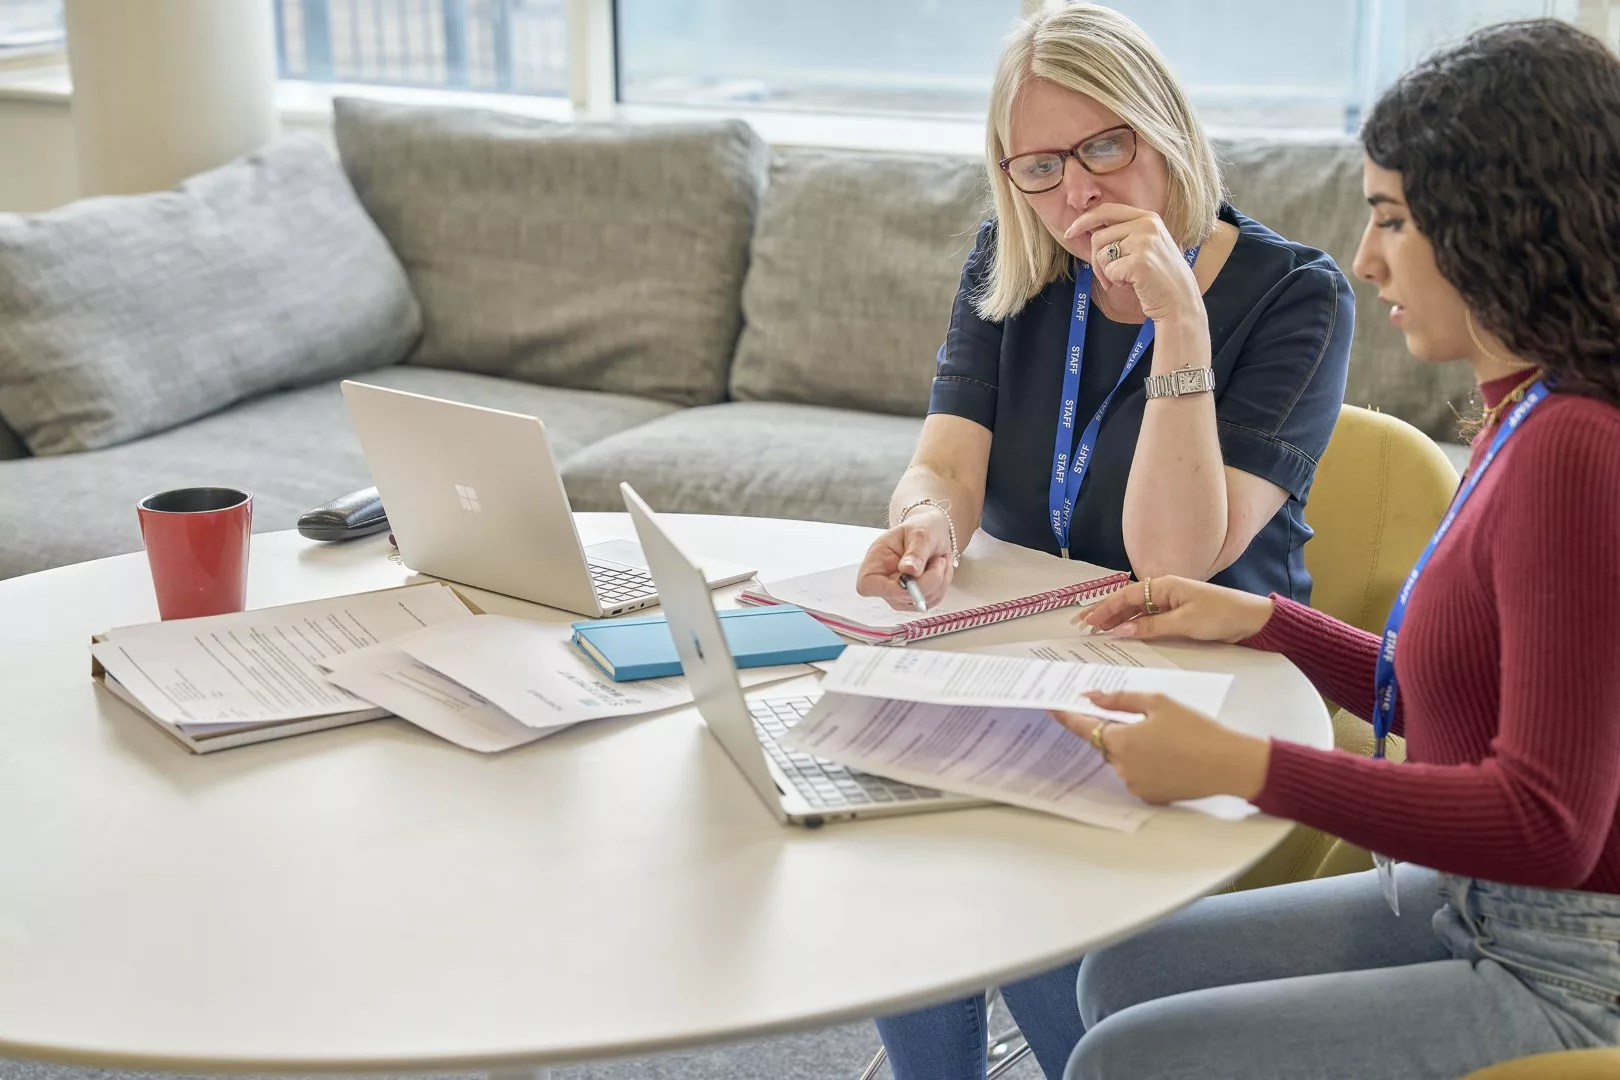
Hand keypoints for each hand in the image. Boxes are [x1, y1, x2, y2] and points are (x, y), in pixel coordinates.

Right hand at [855, 507, 954, 609]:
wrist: (933, 531)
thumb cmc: (921, 528)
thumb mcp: (920, 534)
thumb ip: (915, 553)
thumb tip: (908, 570)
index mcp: (875, 562)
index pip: (867, 586)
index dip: (888, 589)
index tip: (911, 576)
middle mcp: (884, 582)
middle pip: (902, 596)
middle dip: (928, 580)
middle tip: (938, 559)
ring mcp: (899, 594)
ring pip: (922, 601)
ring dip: (939, 580)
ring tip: (938, 560)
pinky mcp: (915, 599)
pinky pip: (933, 600)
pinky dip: (943, 584)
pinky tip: (939, 569)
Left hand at [1051, 691, 1270, 802]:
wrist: (1229, 763)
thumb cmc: (1197, 729)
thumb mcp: (1158, 703)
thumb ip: (1120, 699)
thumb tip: (1091, 697)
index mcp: (1122, 740)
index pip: (1084, 727)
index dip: (1067, 717)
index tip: (1052, 709)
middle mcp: (1122, 766)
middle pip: (1106, 743)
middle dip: (1114, 730)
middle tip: (1139, 719)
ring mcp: (1135, 784)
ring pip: (1122, 760)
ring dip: (1132, 748)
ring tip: (1165, 738)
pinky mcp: (1149, 796)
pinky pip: (1136, 776)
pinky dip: (1145, 764)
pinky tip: (1169, 755)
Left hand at [1066, 203, 1200, 324]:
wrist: (1179, 301)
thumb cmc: (1158, 277)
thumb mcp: (1145, 245)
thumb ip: (1122, 234)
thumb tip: (1086, 229)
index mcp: (1148, 217)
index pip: (1107, 210)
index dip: (1084, 221)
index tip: (1070, 233)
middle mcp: (1147, 225)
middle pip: (1098, 237)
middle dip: (1096, 261)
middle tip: (1107, 277)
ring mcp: (1144, 242)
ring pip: (1101, 255)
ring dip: (1107, 273)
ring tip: (1126, 279)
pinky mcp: (1140, 261)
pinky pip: (1109, 271)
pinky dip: (1115, 282)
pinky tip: (1133, 284)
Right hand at [1076, 575, 1273, 643]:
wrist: (1252, 620)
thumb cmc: (1221, 616)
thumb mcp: (1184, 623)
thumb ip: (1151, 627)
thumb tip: (1121, 630)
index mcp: (1165, 585)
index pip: (1126, 596)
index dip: (1104, 608)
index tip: (1087, 621)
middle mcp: (1164, 591)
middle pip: (1127, 601)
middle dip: (1103, 611)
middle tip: (1081, 624)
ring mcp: (1170, 603)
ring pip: (1136, 610)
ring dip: (1116, 619)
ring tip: (1096, 629)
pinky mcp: (1177, 614)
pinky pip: (1148, 618)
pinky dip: (1133, 625)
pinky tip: (1123, 632)